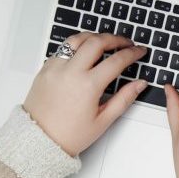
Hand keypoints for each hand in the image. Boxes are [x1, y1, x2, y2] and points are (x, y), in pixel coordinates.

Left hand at [23, 33, 147, 155]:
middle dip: (115, 39)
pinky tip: (85, 53)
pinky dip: (77, 46)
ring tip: (105, 41)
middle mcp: (70, 72)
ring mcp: (55, 68)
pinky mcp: (45, 69)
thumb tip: (139, 84)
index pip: (116, 60)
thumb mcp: (103, 120)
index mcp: (88, 85)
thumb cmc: (69, 135)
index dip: (132, 53)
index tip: (139, 52)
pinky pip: (63, 49)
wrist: (39, 140)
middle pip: (97, 41)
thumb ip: (124, 99)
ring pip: (77, 39)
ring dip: (94, 37)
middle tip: (126, 43)